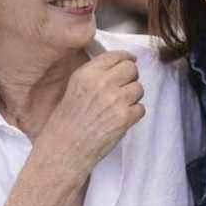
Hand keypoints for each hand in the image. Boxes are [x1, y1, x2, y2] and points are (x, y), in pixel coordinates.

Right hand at [37, 50, 144, 176]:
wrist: (64, 149)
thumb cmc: (67, 122)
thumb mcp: (75, 88)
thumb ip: (95, 75)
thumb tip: (120, 66)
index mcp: (87, 73)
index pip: (117, 56)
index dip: (126, 58)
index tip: (130, 61)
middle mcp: (102, 83)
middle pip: (132, 69)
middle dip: (131, 77)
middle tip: (124, 88)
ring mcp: (115, 100)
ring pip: (139, 88)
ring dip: (133, 97)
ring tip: (118, 108)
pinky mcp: (125, 117)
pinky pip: (141, 108)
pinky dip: (134, 114)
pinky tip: (120, 120)